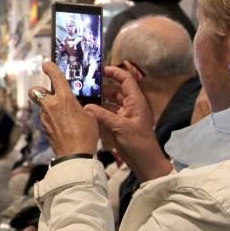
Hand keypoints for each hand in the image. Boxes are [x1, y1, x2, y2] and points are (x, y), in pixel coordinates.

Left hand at [31, 62, 98, 156]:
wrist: (75, 155)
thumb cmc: (86, 135)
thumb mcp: (90, 115)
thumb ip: (81, 106)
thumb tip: (78, 105)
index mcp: (64, 98)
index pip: (55, 77)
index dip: (50, 68)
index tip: (47, 65)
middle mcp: (51, 105)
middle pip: (35, 91)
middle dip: (40, 90)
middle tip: (50, 93)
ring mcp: (45, 117)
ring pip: (41, 105)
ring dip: (48, 106)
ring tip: (62, 113)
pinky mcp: (44, 128)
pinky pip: (45, 117)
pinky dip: (51, 118)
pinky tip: (62, 124)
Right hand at [85, 65, 170, 181]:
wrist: (145, 161)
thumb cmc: (138, 142)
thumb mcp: (120, 127)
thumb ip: (102, 115)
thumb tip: (86, 106)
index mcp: (136, 101)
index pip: (126, 80)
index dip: (114, 72)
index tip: (99, 69)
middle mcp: (131, 105)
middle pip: (116, 89)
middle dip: (102, 86)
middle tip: (86, 84)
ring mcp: (125, 114)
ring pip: (111, 101)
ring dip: (99, 98)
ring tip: (84, 96)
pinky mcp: (120, 124)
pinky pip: (108, 112)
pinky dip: (99, 110)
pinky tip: (88, 110)